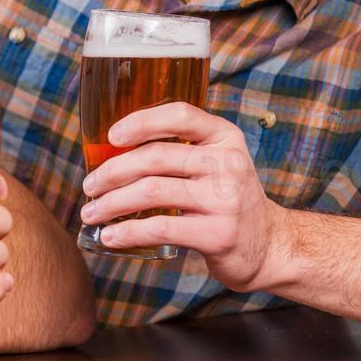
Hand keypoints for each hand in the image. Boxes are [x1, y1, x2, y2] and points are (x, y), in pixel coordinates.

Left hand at [79, 102, 289, 291]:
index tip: (111, 136)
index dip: (141, 121)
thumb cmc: (226, 199)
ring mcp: (225, 199)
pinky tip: (110, 236)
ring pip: (152, 191)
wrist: (270, 245)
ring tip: (91, 212)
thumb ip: (179, 151)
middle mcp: (228, 163)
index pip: (180, 115)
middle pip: (155, 157)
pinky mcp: (218, 234)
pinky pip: (161, 228)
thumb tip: (110, 151)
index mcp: (225, 138)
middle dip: (112, 171)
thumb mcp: (215, 163)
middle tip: (90, 185)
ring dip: (111, 203)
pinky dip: (128, 231)